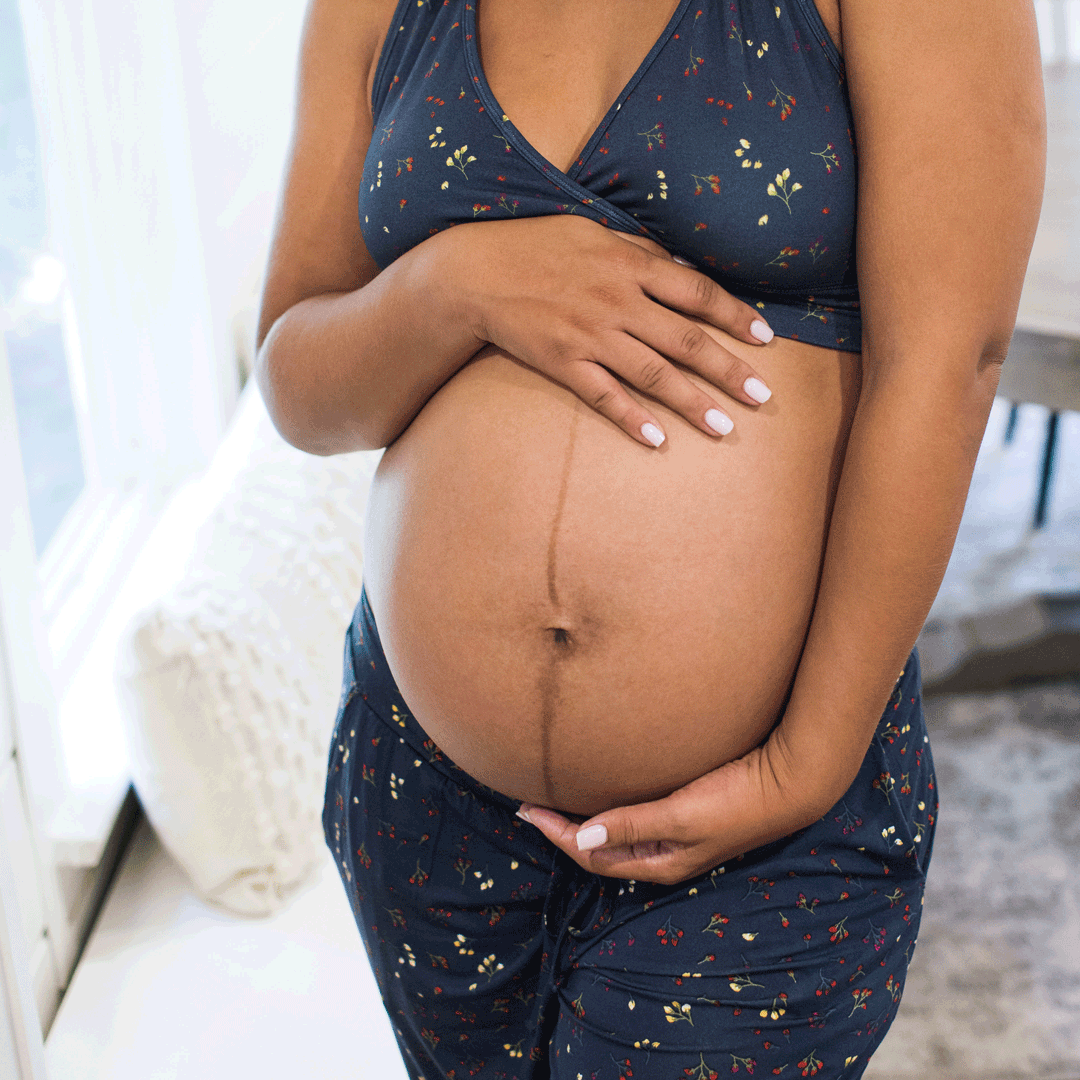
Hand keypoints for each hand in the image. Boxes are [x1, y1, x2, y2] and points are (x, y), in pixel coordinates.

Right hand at [450, 215, 774, 447]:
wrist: (476, 273)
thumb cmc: (537, 245)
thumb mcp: (594, 232)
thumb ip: (640, 253)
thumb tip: (682, 268)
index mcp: (630, 265)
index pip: (698, 292)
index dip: (736, 316)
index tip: (766, 340)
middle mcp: (618, 302)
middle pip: (686, 340)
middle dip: (729, 370)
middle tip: (763, 397)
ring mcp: (590, 336)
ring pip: (653, 374)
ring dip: (692, 404)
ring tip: (724, 429)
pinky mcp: (563, 363)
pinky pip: (604, 396)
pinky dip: (632, 419)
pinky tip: (658, 441)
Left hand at [516, 732, 829, 884]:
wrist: (789, 783)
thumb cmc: (737, 801)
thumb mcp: (681, 814)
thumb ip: (633, 824)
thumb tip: (582, 837)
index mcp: (659, 863)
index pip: (592, 854)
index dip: (556, 834)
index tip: (526, 809)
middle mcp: (663, 854)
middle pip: (599, 848)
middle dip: (563, 830)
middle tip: (531, 804)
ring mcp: (675, 835)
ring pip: (616, 833)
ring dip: (585, 819)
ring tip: (558, 799)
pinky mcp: (686, 812)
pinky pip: (635, 816)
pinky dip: (610, 808)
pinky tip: (605, 789)